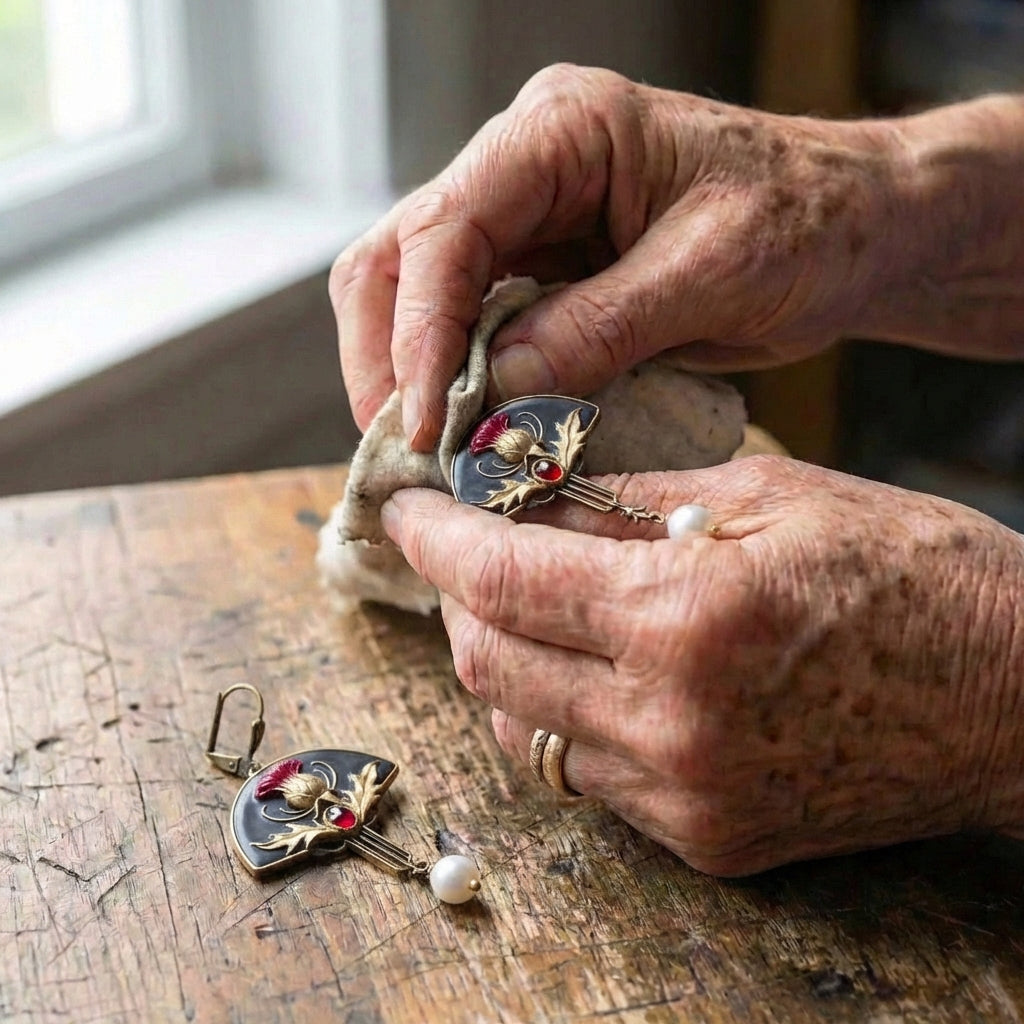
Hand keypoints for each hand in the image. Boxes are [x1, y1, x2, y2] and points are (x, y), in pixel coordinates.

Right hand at [331, 64, 911, 449]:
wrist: (854, 230)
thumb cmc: (807, 223)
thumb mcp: (711, 274)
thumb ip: (598, 327)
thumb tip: (494, 391)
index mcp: (563, 131)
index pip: (445, 228)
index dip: (419, 331)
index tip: (424, 422)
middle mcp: (525, 166)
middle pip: (399, 256)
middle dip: (389, 356)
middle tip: (405, 447)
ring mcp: (528, 219)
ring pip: (417, 293)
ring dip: (412, 374)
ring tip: (431, 450)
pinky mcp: (543, 271)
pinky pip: (472, 326)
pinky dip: (459, 382)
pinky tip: (471, 429)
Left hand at [381, 456, 1023, 874]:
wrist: (1016, 697)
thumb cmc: (911, 573)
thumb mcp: (768, 493)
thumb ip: (630, 496)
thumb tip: (532, 494)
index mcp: (685, 614)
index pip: (502, 578)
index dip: (437, 538)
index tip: (407, 509)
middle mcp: (669, 721)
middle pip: (486, 665)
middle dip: (457, 598)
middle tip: (466, 549)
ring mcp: (685, 795)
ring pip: (522, 728)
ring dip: (501, 660)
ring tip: (527, 603)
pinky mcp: (706, 837)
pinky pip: (584, 775)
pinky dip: (560, 715)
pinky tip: (588, 668)